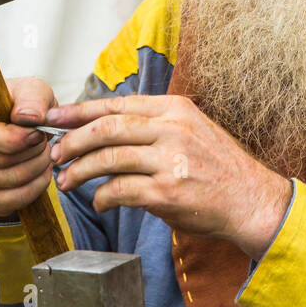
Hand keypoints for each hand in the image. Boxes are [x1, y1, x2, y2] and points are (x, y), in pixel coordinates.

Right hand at [0, 76, 56, 218]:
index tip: (38, 133)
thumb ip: (33, 98)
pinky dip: (34, 187)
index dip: (12, 138)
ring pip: (5, 180)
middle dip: (31, 152)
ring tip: (45, 154)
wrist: (15, 130)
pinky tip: (41, 171)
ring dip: (36, 168)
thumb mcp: (30, 90)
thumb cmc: (19, 105)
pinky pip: (10, 201)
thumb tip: (29, 117)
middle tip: (46, 142)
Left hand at [45, 94, 292, 259]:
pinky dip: (102, 197)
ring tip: (65, 181)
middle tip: (54, 154)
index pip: (116, 104)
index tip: (54, 117)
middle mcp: (172, 129)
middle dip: (72, 141)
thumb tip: (105, 126)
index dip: (79, 111)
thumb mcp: (192, 129)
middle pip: (106, 128)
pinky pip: (120, 191)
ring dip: (79, 171)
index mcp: (174, 109)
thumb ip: (154, 124)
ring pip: (108, 159)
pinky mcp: (167, 193)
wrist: (252, 200)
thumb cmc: (218, 168)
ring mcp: (170, 161)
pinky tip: (98, 201)